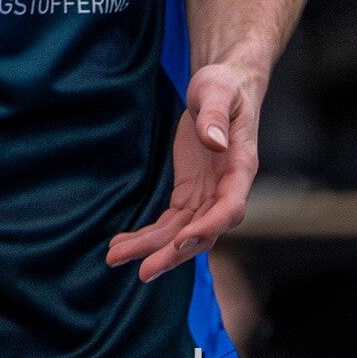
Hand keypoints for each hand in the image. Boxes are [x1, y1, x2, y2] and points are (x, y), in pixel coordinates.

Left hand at [105, 62, 258, 280]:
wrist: (223, 87)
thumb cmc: (225, 86)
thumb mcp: (219, 91)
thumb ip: (216, 116)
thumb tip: (214, 142)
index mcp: (240, 167)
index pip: (229, 207)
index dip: (208, 227)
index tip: (182, 240)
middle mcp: (226, 189)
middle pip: (203, 232)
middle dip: (173, 253)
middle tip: (143, 271)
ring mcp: (207, 194)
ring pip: (182, 233)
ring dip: (152, 248)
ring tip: (115, 258)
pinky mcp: (190, 192)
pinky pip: (170, 221)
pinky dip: (148, 234)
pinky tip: (123, 244)